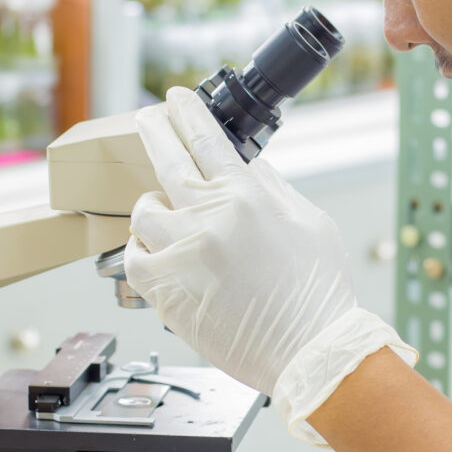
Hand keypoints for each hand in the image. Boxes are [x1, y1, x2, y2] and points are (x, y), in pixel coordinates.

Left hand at [125, 87, 415, 442]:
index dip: (185, 112)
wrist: (311, 353)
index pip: (204, 138)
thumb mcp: (310, 222)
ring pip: (144, 211)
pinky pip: (133, 257)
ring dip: (154, 206)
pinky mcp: (166, 292)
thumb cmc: (318, 293)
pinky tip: (157, 251)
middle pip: (166, 160)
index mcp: (247, 197)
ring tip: (169, 215)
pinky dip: (142, 249)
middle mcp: (209, 220)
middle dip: (153, 130)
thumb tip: (245, 160)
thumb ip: (271, 186)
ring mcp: (182, 256)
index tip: (174, 98)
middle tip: (147, 118)